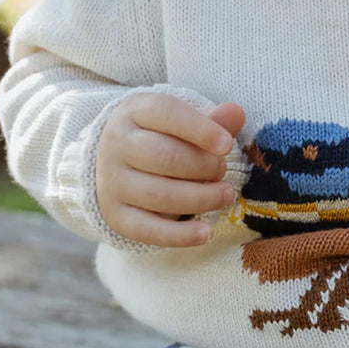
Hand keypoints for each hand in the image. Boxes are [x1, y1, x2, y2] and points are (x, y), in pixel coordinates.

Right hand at [96, 93, 245, 246]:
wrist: (116, 167)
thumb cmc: (161, 141)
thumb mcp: (182, 125)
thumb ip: (210, 122)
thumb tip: (236, 112)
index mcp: (134, 112)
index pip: (166, 113)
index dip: (199, 129)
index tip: (226, 145)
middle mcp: (116, 144)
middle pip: (165, 157)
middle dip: (204, 167)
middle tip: (223, 171)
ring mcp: (113, 182)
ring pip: (161, 195)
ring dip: (202, 199)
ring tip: (225, 195)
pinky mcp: (117, 216)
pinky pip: (150, 230)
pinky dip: (181, 235)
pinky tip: (206, 233)